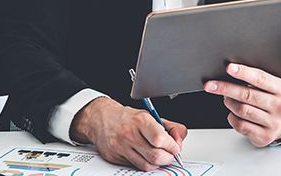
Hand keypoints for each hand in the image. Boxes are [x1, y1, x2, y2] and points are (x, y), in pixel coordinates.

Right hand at [70, 97, 186, 170]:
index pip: (160, 139)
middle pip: (155, 156)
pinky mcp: (115, 157)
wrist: (100, 118)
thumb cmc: (128, 118)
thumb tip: (180, 139)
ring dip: (157, 163)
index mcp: (140, 120)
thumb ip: (170, 127)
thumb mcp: (150, 115)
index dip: (172, 146)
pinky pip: (136, 166)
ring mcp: (120, 147)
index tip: (175, 147)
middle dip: (168, 158)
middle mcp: (129, 134)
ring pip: (147, 165)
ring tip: (158, 156)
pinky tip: (145, 156)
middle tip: (169, 155)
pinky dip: (144, 163)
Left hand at [204, 63, 280, 146]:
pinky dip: (232, 118)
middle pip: (247, 95)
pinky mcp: (264, 136)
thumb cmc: (273, 100)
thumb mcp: (272, 86)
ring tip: (226, 98)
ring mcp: (273, 123)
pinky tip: (234, 113)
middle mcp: (279, 106)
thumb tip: (231, 71)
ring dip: (229, 103)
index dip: (243, 72)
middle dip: (226, 88)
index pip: (260, 78)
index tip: (229, 68)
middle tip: (211, 85)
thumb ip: (256, 79)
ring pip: (242, 110)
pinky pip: (241, 125)